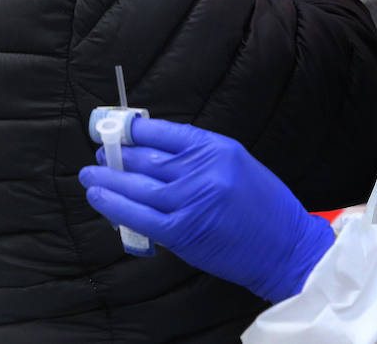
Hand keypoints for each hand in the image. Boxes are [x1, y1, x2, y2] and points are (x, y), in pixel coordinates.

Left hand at [79, 119, 333, 302]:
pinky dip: (114, 205)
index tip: (118, 129)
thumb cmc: (264, 207)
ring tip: (90, 173)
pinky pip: (138, 215)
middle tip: (100, 151)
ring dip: (107, 177)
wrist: (286, 248)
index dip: (134, 130)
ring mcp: (189, 202)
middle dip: (117, 154)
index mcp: (216, 148)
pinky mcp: (182, 232)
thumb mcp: (236, 163)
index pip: (163, 132)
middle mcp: (201, 171)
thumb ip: (199, 156)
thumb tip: (154, 151)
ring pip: (136, 185)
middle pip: (145, 158)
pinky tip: (98, 196)